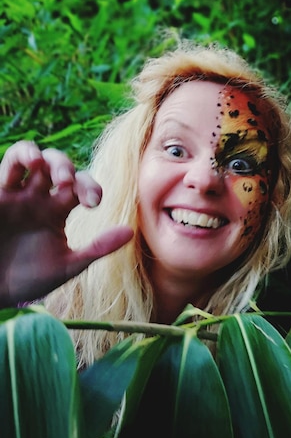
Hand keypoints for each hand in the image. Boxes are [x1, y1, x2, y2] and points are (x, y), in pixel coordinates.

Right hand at [0, 141, 132, 307]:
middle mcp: (38, 197)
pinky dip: (20, 156)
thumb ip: (97, 248)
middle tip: (68, 184)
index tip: (93, 204)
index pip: (80, 187)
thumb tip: (131, 231)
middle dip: (67, 169)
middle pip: (59, 166)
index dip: (90, 188)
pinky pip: (7, 165)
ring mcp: (16, 193)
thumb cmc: (26, 281)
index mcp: (57, 210)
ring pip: (32, 157)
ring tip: (50, 171)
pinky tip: (30, 162)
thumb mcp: (67, 266)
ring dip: (45, 157)